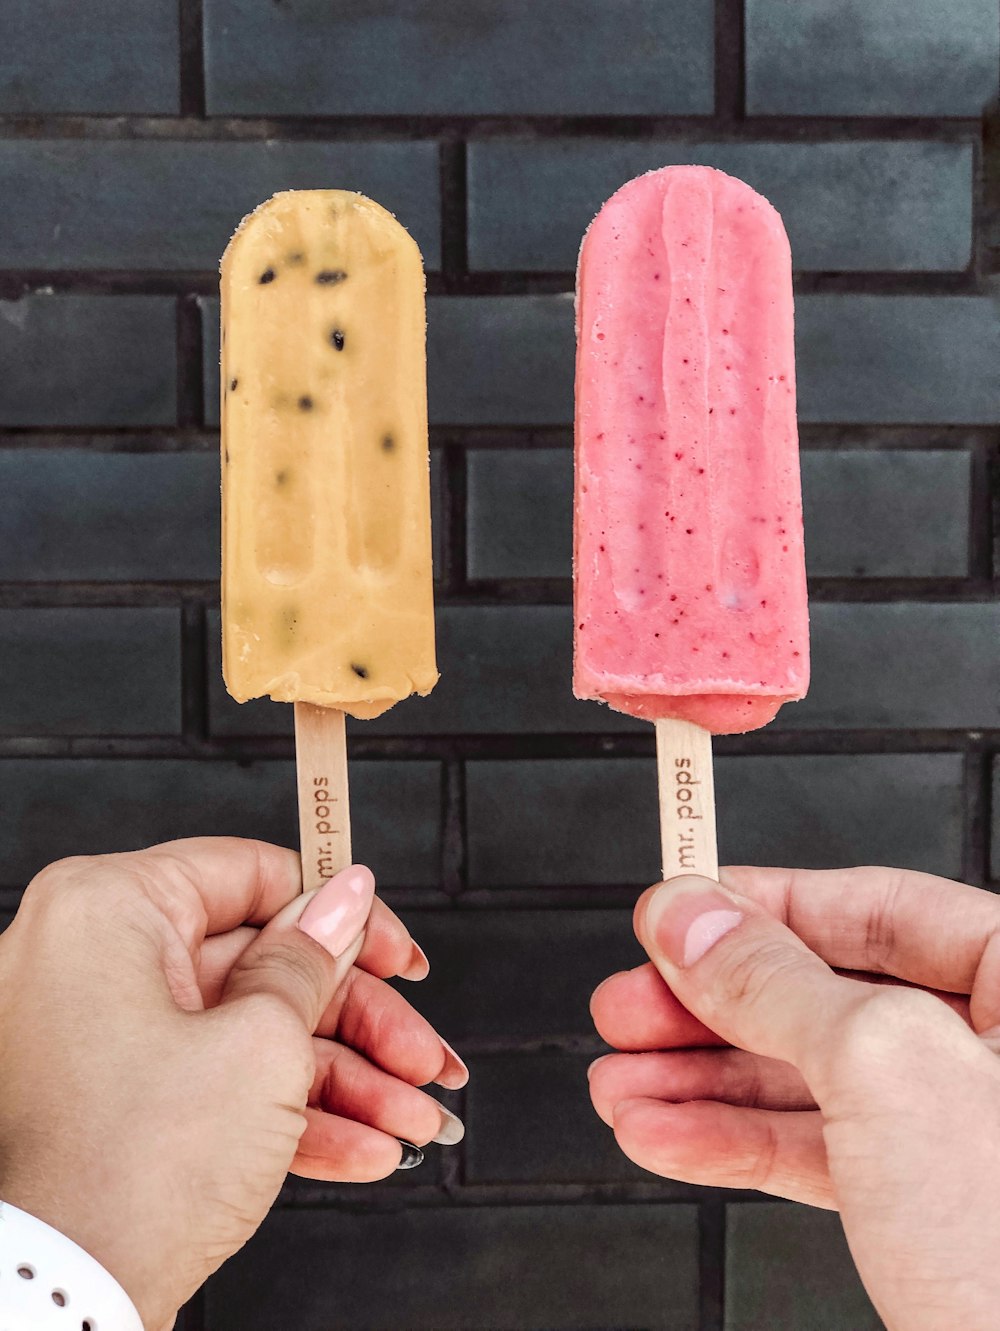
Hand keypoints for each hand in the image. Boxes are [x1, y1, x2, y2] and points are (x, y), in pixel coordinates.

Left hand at [0, 838, 466, 1330]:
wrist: (62, 1304)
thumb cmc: (137, 1168)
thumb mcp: (262, 1043)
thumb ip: (311, 959)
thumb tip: (345, 897)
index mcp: (110, 909)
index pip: (249, 874)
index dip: (339, 913)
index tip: (396, 952)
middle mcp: (95, 959)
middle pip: (262, 964)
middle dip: (360, 1024)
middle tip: (423, 1056)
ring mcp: (102, 1033)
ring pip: (250, 1031)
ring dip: (343, 1079)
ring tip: (414, 1120)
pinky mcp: (116, 1098)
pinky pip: (217, 1080)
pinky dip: (290, 1112)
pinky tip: (365, 1148)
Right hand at [590, 868, 999, 1330]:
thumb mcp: (884, 1069)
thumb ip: (775, 983)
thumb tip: (692, 918)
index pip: (883, 907)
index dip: (768, 904)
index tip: (685, 912)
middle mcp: (997, 1055)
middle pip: (825, 993)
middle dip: (708, 1008)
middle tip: (632, 1004)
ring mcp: (962, 1133)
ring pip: (806, 1079)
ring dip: (698, 1084)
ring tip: (621, 1082)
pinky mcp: (927, 1208)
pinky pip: (814, 1153)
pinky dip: (728, 1145)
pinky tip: (663, 1133)